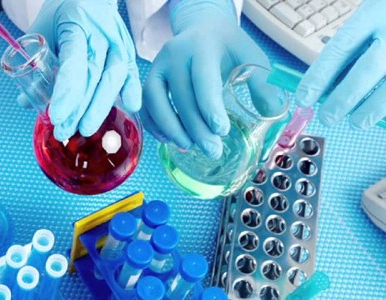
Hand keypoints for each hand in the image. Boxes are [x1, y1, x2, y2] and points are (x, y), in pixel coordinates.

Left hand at [28, 0, 141, 140]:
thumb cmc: (62, 13)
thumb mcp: (43, 30)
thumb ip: (35, 65)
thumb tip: (25, 101)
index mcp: (76, 23)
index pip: (72, 61)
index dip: (65, 91)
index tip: (56, 116)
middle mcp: (100, 32)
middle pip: (93, 74)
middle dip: (79, 108)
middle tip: (64, 131)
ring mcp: (117, 40)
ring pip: (113, 76)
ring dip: (100, 106)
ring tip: (85, 129)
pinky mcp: (127, 48)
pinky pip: (132, 70)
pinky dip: (132, 88)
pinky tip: (130, 106)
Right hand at [141, 0, 269, 157]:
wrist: (202, 29)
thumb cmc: (229, 47)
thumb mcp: (250, 57)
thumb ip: (262, 84)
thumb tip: (272, 114)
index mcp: (203, 46)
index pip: (203, 80)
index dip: (210, 108)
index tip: (221, 131)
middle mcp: (175, 54)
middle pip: (181, 96)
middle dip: (196, 128)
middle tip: (212, 151)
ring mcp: (158, 66)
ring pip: (155, 102)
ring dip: (171, 129)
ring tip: (189, 147)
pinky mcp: (149, 78)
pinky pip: (145, 106)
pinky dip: (155, 125)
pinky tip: (170, 140)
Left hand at [296, 0, 385, 128]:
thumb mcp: (371, 16)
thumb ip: (355, 44)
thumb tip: (327, 83)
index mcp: (373, 12)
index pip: (340, 48)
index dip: (319, 76)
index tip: (303, 98)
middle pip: (367, 69)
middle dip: (344, 99)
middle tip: (327, 117)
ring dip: (371, 109)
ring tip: (356, 123)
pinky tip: (380, 113)